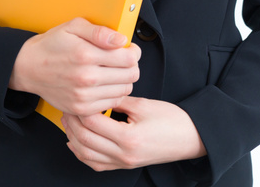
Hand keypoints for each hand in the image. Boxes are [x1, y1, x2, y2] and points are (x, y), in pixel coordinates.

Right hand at [9, 17, 140, 116]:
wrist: (28, 67)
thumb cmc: (52, 45)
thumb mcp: (74, 27)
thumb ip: (100, 32)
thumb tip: (121, 40)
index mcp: (86, 55)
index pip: (129, 58)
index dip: (134, 52)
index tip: (129, 49)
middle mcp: (86, 78)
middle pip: (131, 75)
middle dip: (132, 66)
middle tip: (124, 60)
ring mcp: (83, 96)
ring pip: (124, 91)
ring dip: (124, 80)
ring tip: (114, 71)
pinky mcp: (81, 108)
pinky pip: (112, 103)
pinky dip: (114, 94)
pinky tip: (106, 84)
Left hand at [61, 96, 206, 170]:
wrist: (190, 138)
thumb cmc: (173, 121)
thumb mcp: (145, 105)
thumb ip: (119, 100)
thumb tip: (100, 95)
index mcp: (128, 137)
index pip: (93, 123)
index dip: (82, 109)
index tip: (78, 97)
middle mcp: (123, 154)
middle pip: (85, 140)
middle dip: (72, 123)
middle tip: (69, 108)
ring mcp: (123, 163)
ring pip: (86, 155)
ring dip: (73, 138)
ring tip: (69, 123)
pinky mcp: (124, 165)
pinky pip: (96, 164)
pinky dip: (82, 154)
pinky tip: (77, 143)